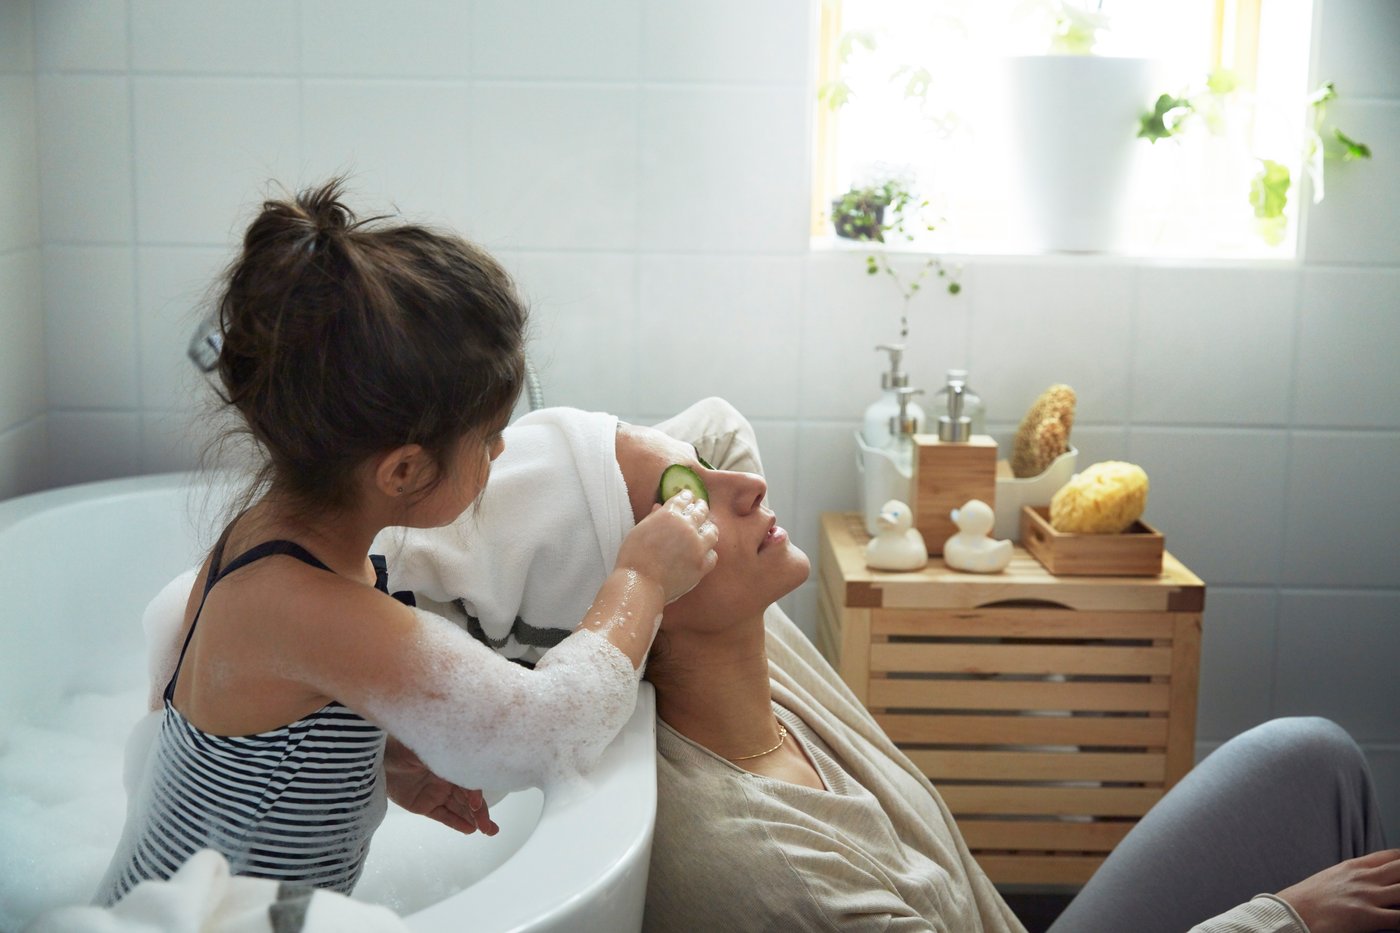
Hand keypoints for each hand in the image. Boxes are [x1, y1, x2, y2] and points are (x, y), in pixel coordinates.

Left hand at [384, 737, 498, 835]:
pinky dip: (456, 822)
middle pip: (468, 798)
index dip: (475, 793)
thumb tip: (460, 761)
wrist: (379, 758)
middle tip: (491, 827)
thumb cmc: (402, 746)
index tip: (476, 803)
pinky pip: (443, 816)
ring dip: (473, 819)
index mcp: (450, 763)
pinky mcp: (425, 806)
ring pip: (459, 809)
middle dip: (480, 812)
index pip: (468, 780)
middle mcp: (447, 779)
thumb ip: (442, 756)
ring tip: (488, 831)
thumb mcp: (424, 747)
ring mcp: (437, 793)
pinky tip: (469, 830)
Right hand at [616, 489, 718, 602]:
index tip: (688, 497)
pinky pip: (713, 555)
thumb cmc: (633, 557)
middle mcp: (687, 527)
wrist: (640, 583)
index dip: (687, 497)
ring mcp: (697, 546)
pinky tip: (704, 552)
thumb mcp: (638, 530)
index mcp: (670, 514)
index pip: (684, 499)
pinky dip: (709, 552)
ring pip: (712, 531)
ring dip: (708, 528)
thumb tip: (659, 507)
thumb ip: (653, 517)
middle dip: (700, 507)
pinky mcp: (702, 565)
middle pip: (701, 511)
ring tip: (706, 529)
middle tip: (700, 507)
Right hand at [1277, 849, 1399, 932]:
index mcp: (1354, 867)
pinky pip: (1399, 917)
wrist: (1291, 913)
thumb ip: (1354, 877)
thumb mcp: (1331, 878)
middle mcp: (1364, 878)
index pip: (1392, 856)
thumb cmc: (1308, 900)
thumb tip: (1370, 882)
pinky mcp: (1368, 916)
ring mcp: (1367, 896)